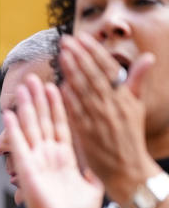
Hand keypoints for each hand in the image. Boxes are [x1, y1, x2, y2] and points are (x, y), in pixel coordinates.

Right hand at [6, 74, 102, 207]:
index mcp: (65, 158)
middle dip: (39, 100)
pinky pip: (19, 145)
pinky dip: (13, 129)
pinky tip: (8, 113)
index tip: (56, 86)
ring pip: (31, 128)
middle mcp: (49, 156)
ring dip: (26, 107)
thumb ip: (93, 170)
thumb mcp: (93, 187)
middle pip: (44, 121)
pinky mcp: (26, 168)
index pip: (62, 125)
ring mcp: (36, 161)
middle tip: (33, 78)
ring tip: (22, 87)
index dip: (59, 106)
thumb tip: (99, 160)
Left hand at [58, 32, 161, 202]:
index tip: (82, 38)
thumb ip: (137, 81)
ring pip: (85, 91)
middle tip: (66, 41)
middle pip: (94, 76)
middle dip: (79, 56)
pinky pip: (77, 112)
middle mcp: (113, 105)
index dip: (94, 52)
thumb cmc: (130, 136)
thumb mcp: (137, 107)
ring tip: (62, 56)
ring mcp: (100, 119)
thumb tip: (148, 57)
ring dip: (72, 72)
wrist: (128, 168)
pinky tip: (60, 85)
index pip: (109, 68)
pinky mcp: (88, 133)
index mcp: (126, 97)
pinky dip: (69, 98)